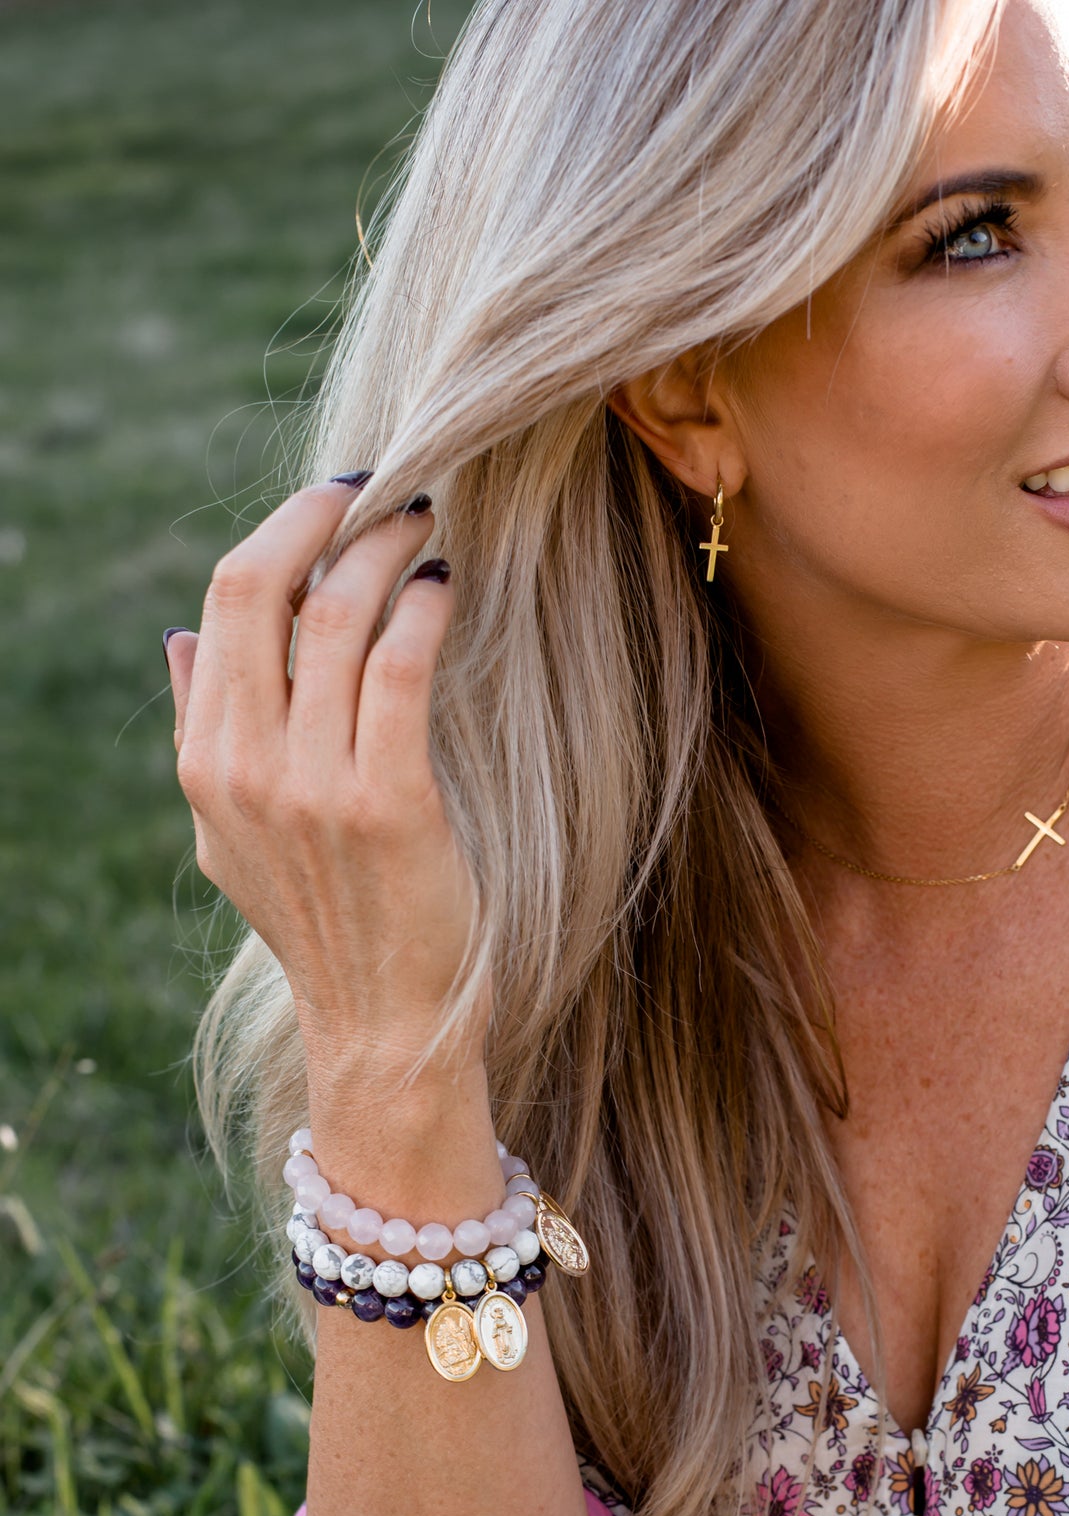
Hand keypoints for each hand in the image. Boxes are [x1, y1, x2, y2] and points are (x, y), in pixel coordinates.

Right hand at [167, 481, 477, 1080]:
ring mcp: (313, 787)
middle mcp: (245, 769)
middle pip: (263, 591)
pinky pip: (399, 667)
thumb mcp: (231, 834)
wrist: (382, 1024)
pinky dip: (422, 608)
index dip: (279, 537)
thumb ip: (202, 732)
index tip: (330, 506)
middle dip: (323, 519)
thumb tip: (179, 637)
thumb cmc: (327, 922)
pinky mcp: (389, 804)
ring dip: (386, 551)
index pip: (222, 607)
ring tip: (425, 526)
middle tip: (380, 491)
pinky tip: (444, 587)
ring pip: (337, 617)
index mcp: (205, 765)